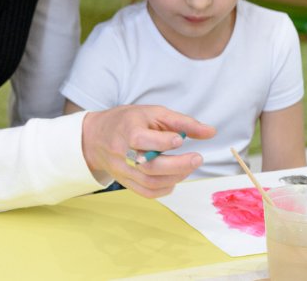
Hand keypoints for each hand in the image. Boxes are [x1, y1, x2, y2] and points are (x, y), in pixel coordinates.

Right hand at [81, 105, 215, 197]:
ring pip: (151, 182)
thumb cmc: (128, 121)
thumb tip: (211, 132)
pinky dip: (166, 188)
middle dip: (178, 165)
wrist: (96, 137)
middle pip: (149, 166)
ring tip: (188, 165)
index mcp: (126, 131)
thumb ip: (182, 122)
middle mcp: (122, 153)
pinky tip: (174, 177)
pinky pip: (147, 192)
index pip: (141, 140)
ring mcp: (122, 171)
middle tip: (197, 158)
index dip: (163, 142)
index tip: (180, 139)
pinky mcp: (125, 182)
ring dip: (176, 176)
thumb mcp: (153, 113)